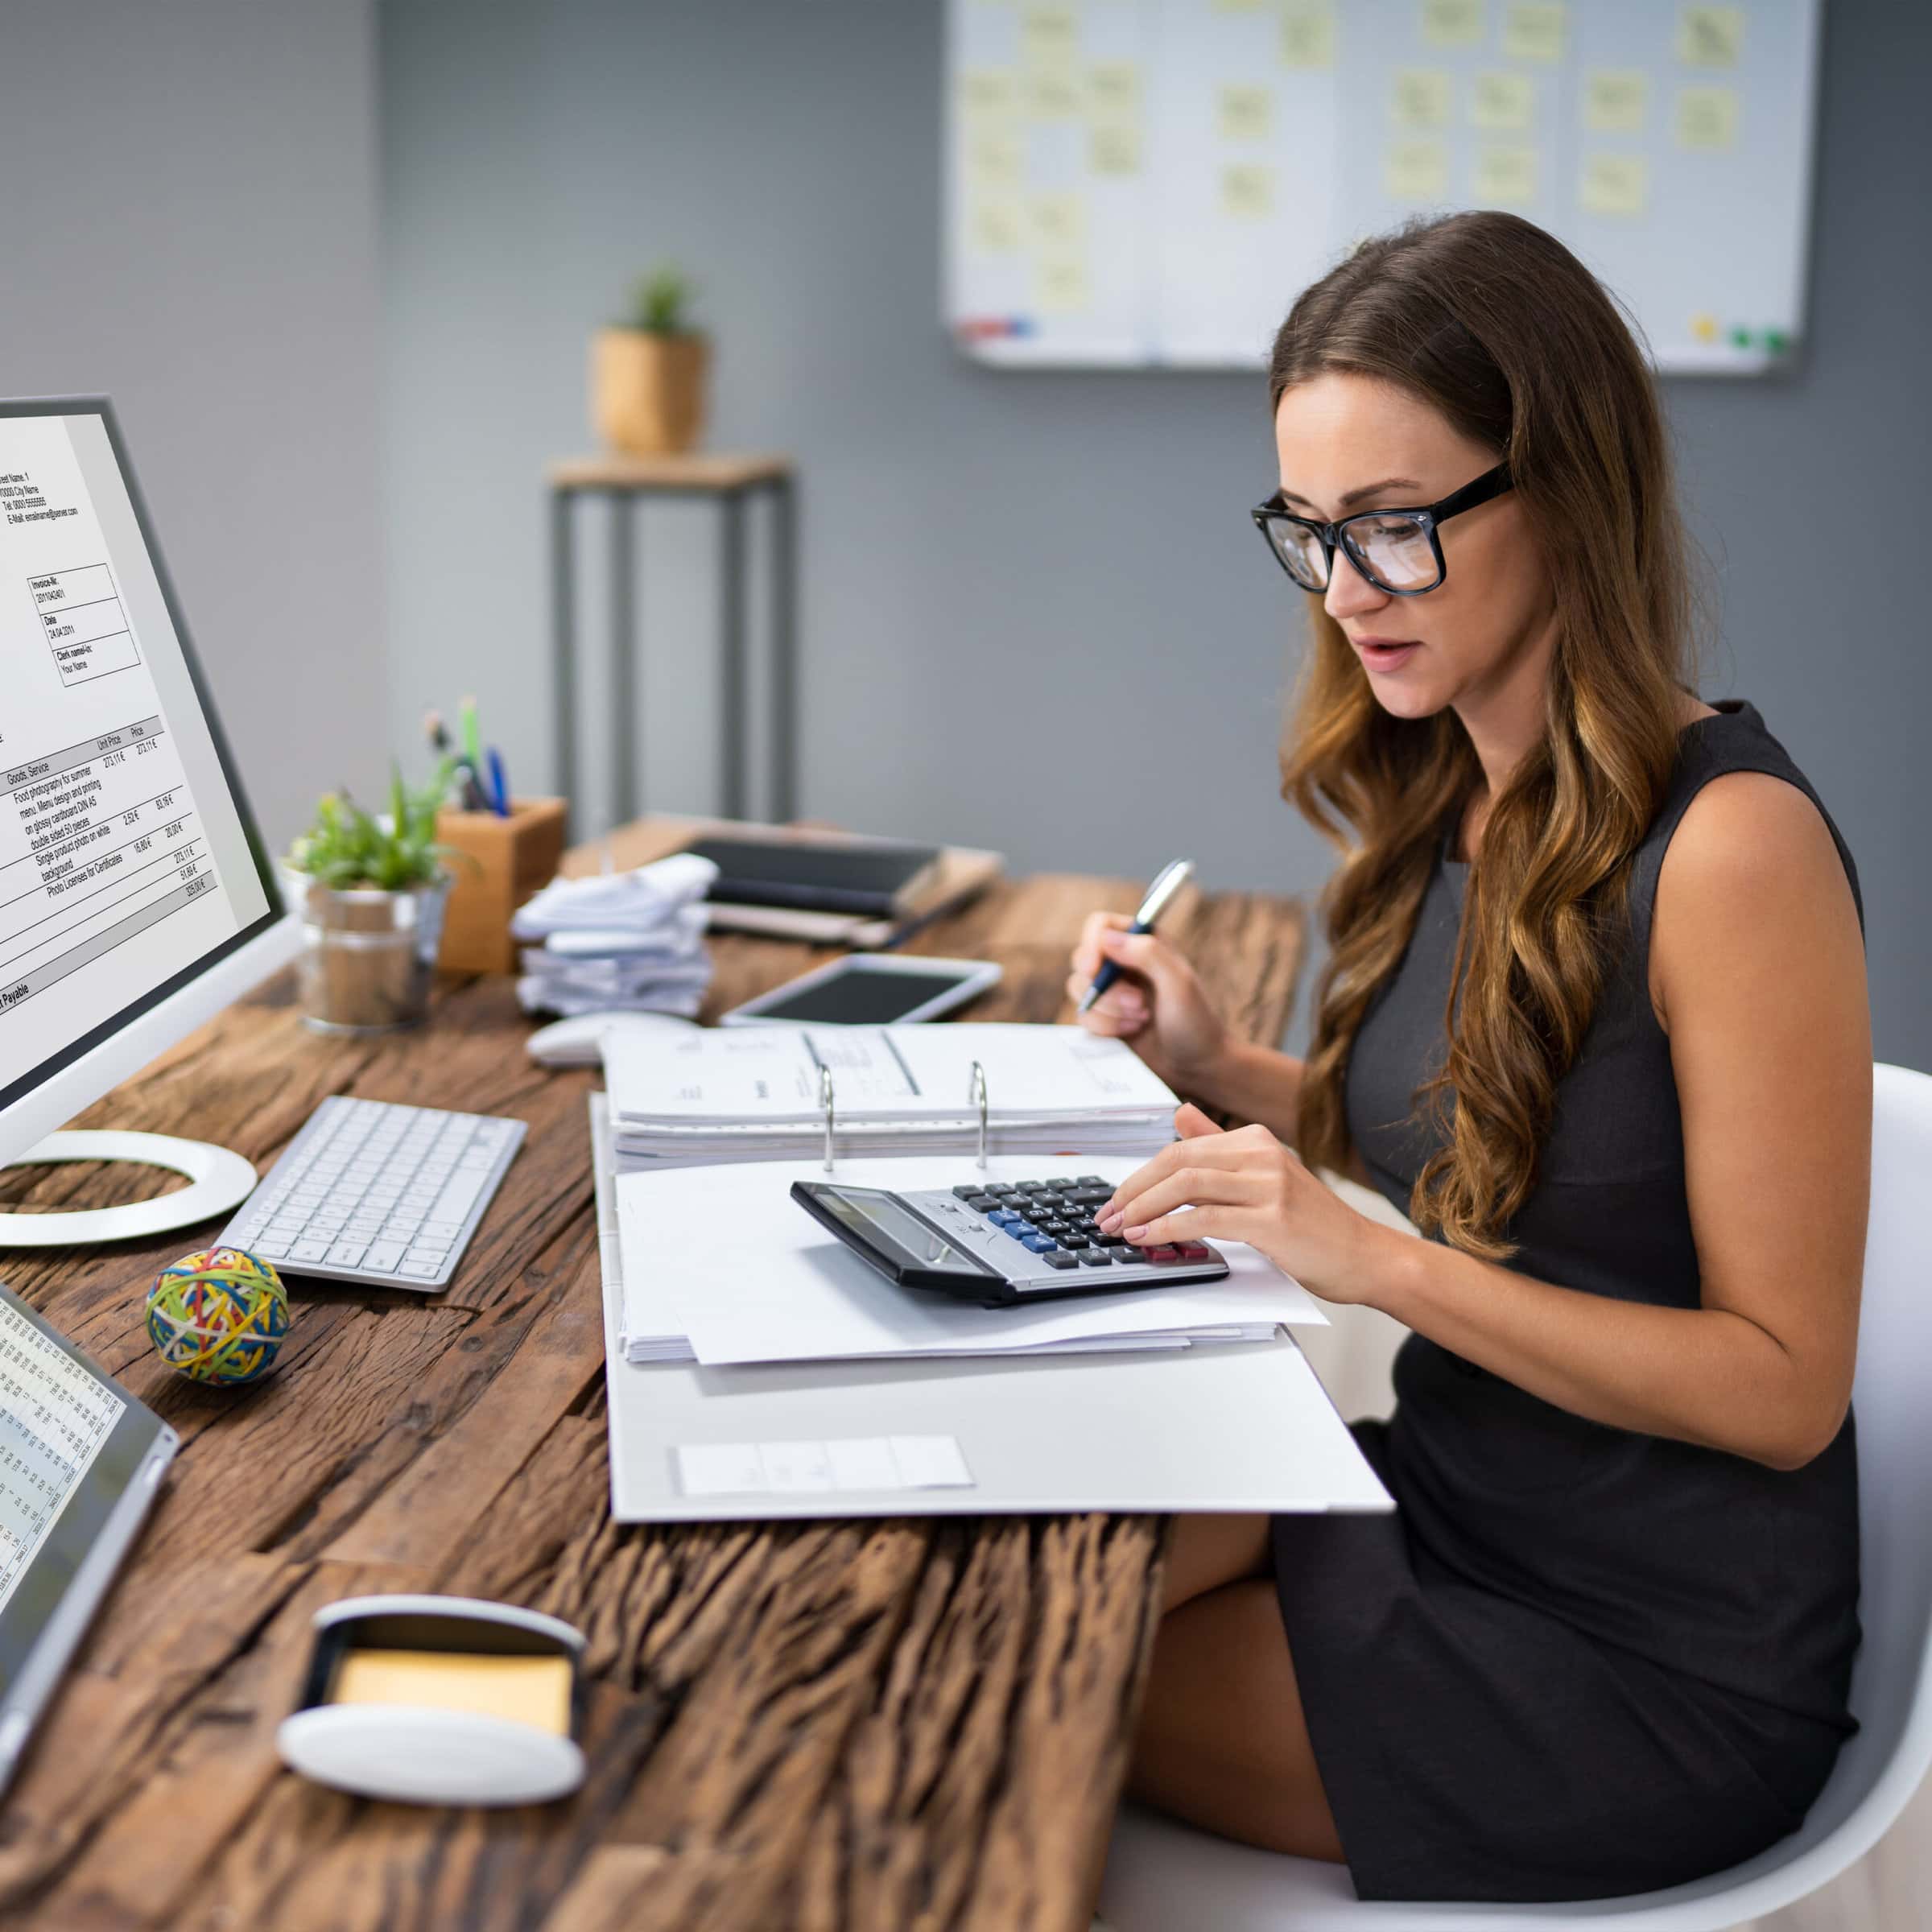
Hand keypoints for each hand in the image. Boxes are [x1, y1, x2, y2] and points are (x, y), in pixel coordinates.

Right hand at [1066, 913, 1230, 1094]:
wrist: (1197, 1067)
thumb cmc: (1195, 1022)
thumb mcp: (1179, 983)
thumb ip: (1147, 953)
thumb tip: (1106, 937)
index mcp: (1144, 942)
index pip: (1100, 926)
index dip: (1092, 944)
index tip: (1095, 968)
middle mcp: (1123, 963)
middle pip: (1083, 959)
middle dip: (1106, 988)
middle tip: (1137, 1003)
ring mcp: (1111, 991)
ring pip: (1079, 989)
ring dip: (1108, 1009)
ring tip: (1142, 1018)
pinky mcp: (1103, 1017)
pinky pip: (1083, 1016)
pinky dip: (1105, 1026)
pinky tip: (1132, 1030)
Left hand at [1096, 1104, 1390, 1305]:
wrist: (1364, 1256)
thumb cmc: (1312, 1224)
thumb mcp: (1265, 1176)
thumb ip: (1219, 1146)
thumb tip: (1179, 1115)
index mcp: (1255, 1140)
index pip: (1180, 1148)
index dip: (1141, 1175)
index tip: (1116, 1200)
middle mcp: (1261, 1153)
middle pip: (1177, 1160)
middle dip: (1133, 1190)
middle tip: (1107, 1216)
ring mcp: (1269, 1184)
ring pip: (1186, 1184)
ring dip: (1143, 1208)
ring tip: (1120, 1229)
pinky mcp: (1272, 1219)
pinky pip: (1205, 1217)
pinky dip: (1168, 1227)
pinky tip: (1149, 1238)